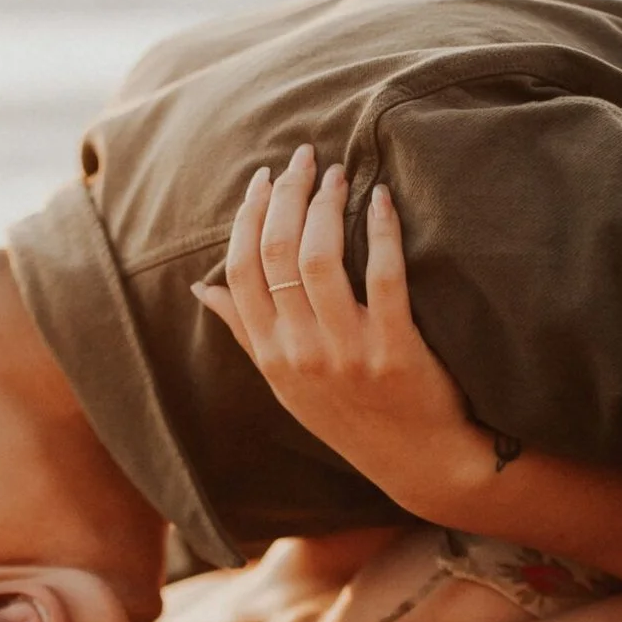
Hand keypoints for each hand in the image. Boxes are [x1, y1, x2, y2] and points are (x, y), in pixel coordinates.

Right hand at [193, 144, 492, 518]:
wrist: (419, 462)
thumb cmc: (352, 416)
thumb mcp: (287, 384)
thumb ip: (247, 333)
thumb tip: (201, 289)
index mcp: (270, 356)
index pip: (240, 271)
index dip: (247, 215)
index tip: (263, 178)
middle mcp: (300, 353)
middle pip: (276, 253)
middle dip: (287, 193)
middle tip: (306, 158)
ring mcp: (348, 352)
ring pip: (320, 258)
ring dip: (327, 204)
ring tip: (340, 173)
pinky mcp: (396, 350)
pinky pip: (384, 276)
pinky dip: (381, 230)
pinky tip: (382, 199)